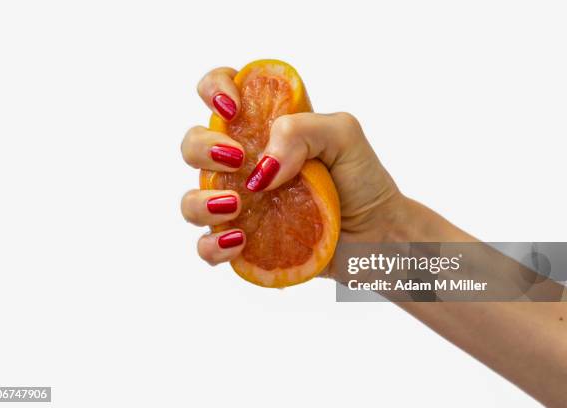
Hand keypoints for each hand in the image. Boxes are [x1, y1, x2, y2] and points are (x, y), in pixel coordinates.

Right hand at [181, 66, 403, 270]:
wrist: (376, 234)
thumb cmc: (361, 181)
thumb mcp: (344, 135)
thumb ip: (302, 129)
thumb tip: (262, 167)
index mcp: (264, 129)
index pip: (221, 93)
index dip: (214, 89)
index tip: (233, 107)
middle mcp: (246, 165)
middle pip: (193, 145)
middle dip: (202, 147)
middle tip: (237, 159)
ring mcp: (242, 205)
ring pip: (190, 200)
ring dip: (201, 200)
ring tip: (237, 205)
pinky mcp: (245, 243)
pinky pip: (208, 246)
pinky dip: (213, 245)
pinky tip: (240, 240)